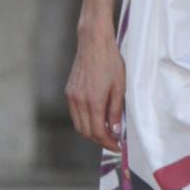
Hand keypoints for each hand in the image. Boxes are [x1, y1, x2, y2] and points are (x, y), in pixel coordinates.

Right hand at [66, 21, 125, 151]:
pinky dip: (85, 121)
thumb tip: (115, 130)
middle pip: (86, 132)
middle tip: (113, 141)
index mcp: (93, 101)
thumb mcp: (120, 87)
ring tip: (106, 131)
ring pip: (79, 125)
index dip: (108, 143)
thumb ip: (116, 110)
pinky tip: (96, 117)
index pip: (98, 132)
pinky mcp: (69, 92)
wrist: (94, 43)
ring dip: (91, 132)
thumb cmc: (110, 62)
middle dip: (100, 140)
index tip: (118, 146)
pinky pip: (75, 114)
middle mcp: (78, 101)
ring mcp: (71, 97)